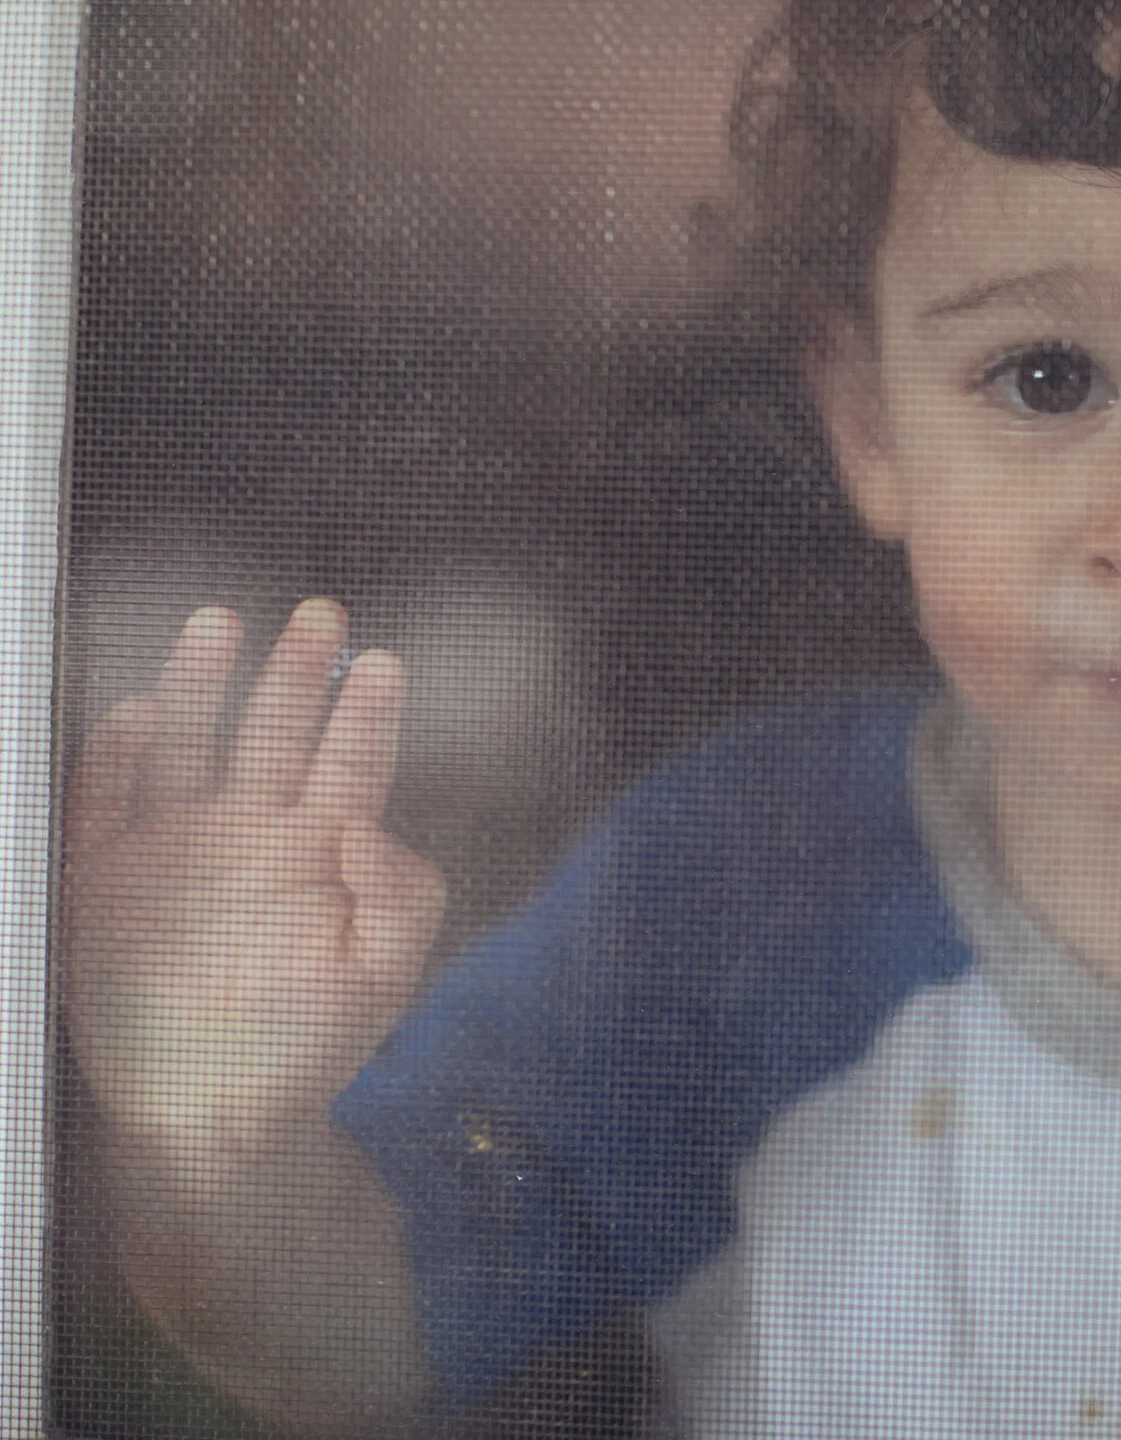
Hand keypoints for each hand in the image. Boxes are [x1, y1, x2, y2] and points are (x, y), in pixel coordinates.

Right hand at [61, 600, 444, 1156]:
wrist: (215, 1116)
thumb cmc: (308, 1045)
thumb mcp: (385, 976)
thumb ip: (403, 895)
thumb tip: (369, 824)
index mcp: (323, 847)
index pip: (352, 760)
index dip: (366, 713)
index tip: (384, 664)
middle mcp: (250, 831)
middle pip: (275, 731)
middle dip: (296, 673)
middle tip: (320, 618)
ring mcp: (174, 847)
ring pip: (186, 745)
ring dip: (198, 685)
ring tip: (219, 624)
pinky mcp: (104, 879)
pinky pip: (104, 804)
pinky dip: (114, 759)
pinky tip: (136, 714)